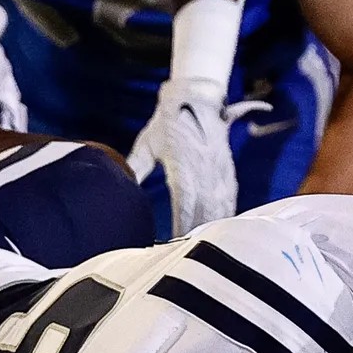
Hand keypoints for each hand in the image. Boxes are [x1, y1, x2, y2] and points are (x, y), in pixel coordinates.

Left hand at [127, 78, 265, 236]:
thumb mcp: (147, 144)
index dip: (180, 226)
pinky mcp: (227, 169)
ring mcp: (219, 170)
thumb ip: (136, 167)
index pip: (184, 203)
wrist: (195, 96)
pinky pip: (229, 196)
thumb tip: (122, 188)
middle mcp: (205, 169)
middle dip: (197, 234)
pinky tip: (221, 229)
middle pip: (205, 210)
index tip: (172, 243)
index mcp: (184, 165)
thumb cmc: (167, 121)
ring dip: (214, 228)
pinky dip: (226, 214)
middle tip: (188, 255)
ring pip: (220, 206)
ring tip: (206, 248)